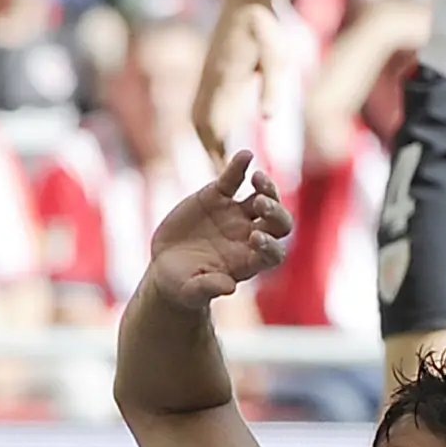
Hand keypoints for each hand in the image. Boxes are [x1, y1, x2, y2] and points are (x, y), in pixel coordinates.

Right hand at [144, 151, 292, 307]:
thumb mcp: (191, 291)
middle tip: (261, 205)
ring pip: (263, 198)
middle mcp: (249, 236)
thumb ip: (207, 288)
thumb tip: (228, 287)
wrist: (167, 265)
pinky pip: (233, 179)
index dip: (270, 245)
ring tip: (256, 179)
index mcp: (249, 261)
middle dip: (275, 212)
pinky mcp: (217, 197)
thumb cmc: (183, 285)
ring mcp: (236, 214)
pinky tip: (244, 155)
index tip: (255, 239)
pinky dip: (239, 167)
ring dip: (267, 188)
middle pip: (278, 223)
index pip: (273, 253)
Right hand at [191, 0, 278, 160]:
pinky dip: (205, 127)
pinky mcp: (208, 75)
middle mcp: (208, 84)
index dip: (217, 153)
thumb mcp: (277, 58)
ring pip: (197, 119)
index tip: (226, 175)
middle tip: (220, 179)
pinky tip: (217, 137)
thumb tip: (269, 119)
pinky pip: (201, 108)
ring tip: (217, 163)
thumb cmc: (265, 29)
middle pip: (199, 128)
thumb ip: (273, 88)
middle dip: (208, 153)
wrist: (245, 1)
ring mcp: (205, 79)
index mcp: (224, 83)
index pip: (213, 128)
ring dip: (204, 141)